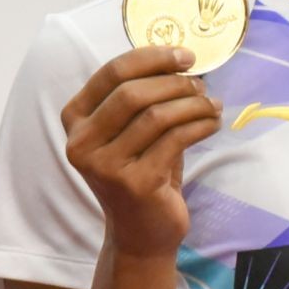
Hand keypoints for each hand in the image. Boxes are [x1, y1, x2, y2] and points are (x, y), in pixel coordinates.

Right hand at [61, 46, 222, 255]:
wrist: (141, 233)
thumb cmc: (142, 172)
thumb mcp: (134, 131)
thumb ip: (144, 97)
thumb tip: (182, 59)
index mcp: (75, 119)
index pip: (112, 72)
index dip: (153, 57)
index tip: (186, 56)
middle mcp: (81, 142)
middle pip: (133, 93)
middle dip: (176, 83)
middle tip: (202, 85)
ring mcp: (105, 165)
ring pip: (157, 116)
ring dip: (193, 104)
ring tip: (212, 105)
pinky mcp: (134, 183)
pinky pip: (175, 140)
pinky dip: (200, 126)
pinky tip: (213, 123)